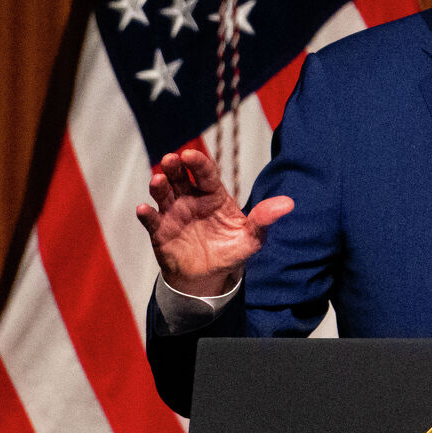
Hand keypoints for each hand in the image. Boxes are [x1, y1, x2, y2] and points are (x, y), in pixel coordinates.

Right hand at [134, 147, 294, 296]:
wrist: (209, 278)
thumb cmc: (230, 251)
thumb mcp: (251, 238)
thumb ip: (264, 220)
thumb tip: (288, 204)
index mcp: (213, 195)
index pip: (205, 174)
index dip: (198, 163)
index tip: (190, 154)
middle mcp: (191, 199)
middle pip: (181, 177)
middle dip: (175, 167)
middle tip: (171, 159)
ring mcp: (174, 213)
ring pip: (164, 194)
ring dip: (159, 185)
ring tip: (157, 180)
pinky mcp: (160, 231)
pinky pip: (152, 220)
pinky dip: (146, 215)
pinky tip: (143, 210)